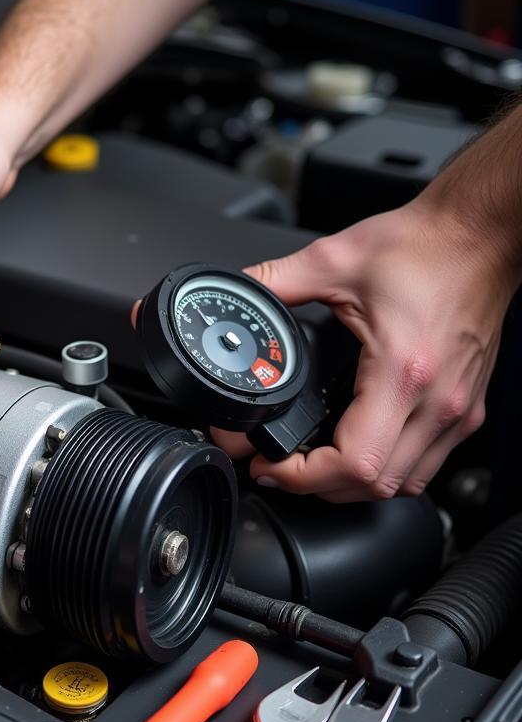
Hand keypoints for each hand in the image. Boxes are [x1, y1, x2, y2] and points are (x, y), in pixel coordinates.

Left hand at [213, 200, 517, 501]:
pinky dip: (386, 469)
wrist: (480, 234)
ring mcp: (458, 410)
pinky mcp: (467, 408)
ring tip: (313, 466)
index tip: (269, 466)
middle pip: (375, 486)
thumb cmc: (425, 246)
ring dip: (353, 485)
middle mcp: (437, 401)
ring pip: (403, 484)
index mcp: (402, 371)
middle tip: (279, 468)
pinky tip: (358, 447)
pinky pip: (424, 465)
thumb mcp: (335, 260)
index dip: (303, 477)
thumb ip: (276, 281)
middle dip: (317, 486)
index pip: (355, 462)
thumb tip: (241, 291)